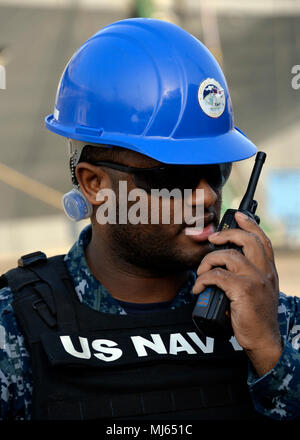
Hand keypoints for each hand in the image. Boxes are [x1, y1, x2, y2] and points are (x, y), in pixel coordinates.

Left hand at [192, 211, 282, 375]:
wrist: (264, 340)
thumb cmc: (256, 316)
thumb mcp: (259, 291)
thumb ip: (248, 275)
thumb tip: (225, 262)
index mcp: (268, 270)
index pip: (262, 240)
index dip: (250, 224)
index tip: (238, 215)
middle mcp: (264, 272)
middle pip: (247, 240)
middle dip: (226, 235)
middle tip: (213, 239)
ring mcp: (255, 280)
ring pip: (229, 256)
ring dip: (209, 261)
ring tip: (201, 273)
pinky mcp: (244, 291)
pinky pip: (217, 275)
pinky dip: (203, 279)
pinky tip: (199, 288)